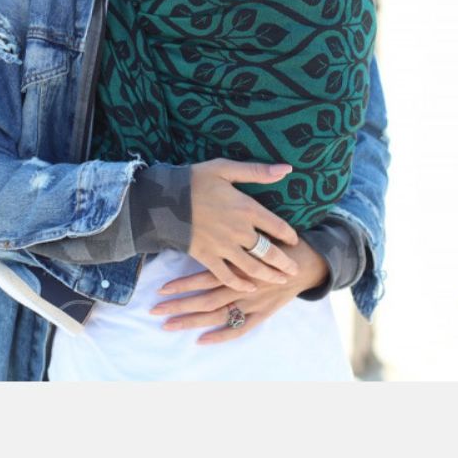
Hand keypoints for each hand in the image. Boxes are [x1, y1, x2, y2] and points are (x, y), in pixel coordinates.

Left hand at [149, 237, 328, 343]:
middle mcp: (244, 286)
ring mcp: (253, 303)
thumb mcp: (257, 228)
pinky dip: (221, 335)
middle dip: (179, 306)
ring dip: (192, 321)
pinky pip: (240, 329)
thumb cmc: (278, 241)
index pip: (205, 277)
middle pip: (206, 301)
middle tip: (154, 311)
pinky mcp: (262, 314)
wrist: (307, 261)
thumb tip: (204, 223)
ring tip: (167, 325)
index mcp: (240, 264)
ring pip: (218, 316)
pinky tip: (201, 340)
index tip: (160, 288)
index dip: (183, 284)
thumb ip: (235, 229)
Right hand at [187, 158, 299, 291]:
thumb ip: (257, 171)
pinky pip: (227, 276)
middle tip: (295, 271)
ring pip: (252, 267)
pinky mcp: (207, 257)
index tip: (295, 241)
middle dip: (285, 263)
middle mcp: (239, 231)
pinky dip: (239, 284)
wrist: (162, 199)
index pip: (277, 226)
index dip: (289, 235)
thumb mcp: (225, 169)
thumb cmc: (195, 180)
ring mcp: (223, 247)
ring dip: (269, 276)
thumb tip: (287, 169)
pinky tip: (249, 288)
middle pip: (269, 252)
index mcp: (246, 208)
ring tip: (280, 281)